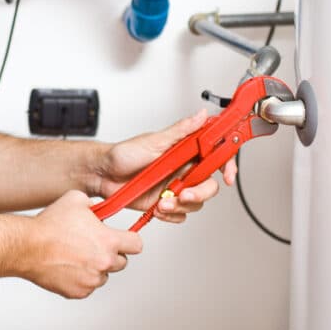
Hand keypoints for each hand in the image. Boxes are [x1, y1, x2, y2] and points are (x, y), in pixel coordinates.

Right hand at [26, 190, 142, 298]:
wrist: (28, 246)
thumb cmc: (49, 225)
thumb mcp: (77, 199)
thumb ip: (94, 204)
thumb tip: (98, 208)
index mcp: (108, 241)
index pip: (137, 245)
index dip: (130, 239)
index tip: (125, 238)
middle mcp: (103, 263)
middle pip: (122, 262)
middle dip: (111, 254)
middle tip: (94, 245)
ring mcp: (91, 280)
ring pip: (103, 275)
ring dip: (96, 267)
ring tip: (77, 255)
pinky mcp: (77, 292)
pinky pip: (87, 287)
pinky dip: (81, 279)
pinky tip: (68, 266)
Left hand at [97, 110, 236, 223]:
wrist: (103, 175)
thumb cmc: (124, 154)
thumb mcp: (154, 140)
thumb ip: (181, 130)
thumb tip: (202, 114)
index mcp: (185, 150)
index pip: (215, 156)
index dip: (227, 164)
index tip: (227, 175)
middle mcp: (183, 169)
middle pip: (209, 184)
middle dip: (200, 193)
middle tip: (184, 194)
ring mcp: (175, 187)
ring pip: (195, 202)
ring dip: (181, 205)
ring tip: (162, 202)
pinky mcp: (165, 203)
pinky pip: (180, 215)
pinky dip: (170, 215)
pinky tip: (157, 208)